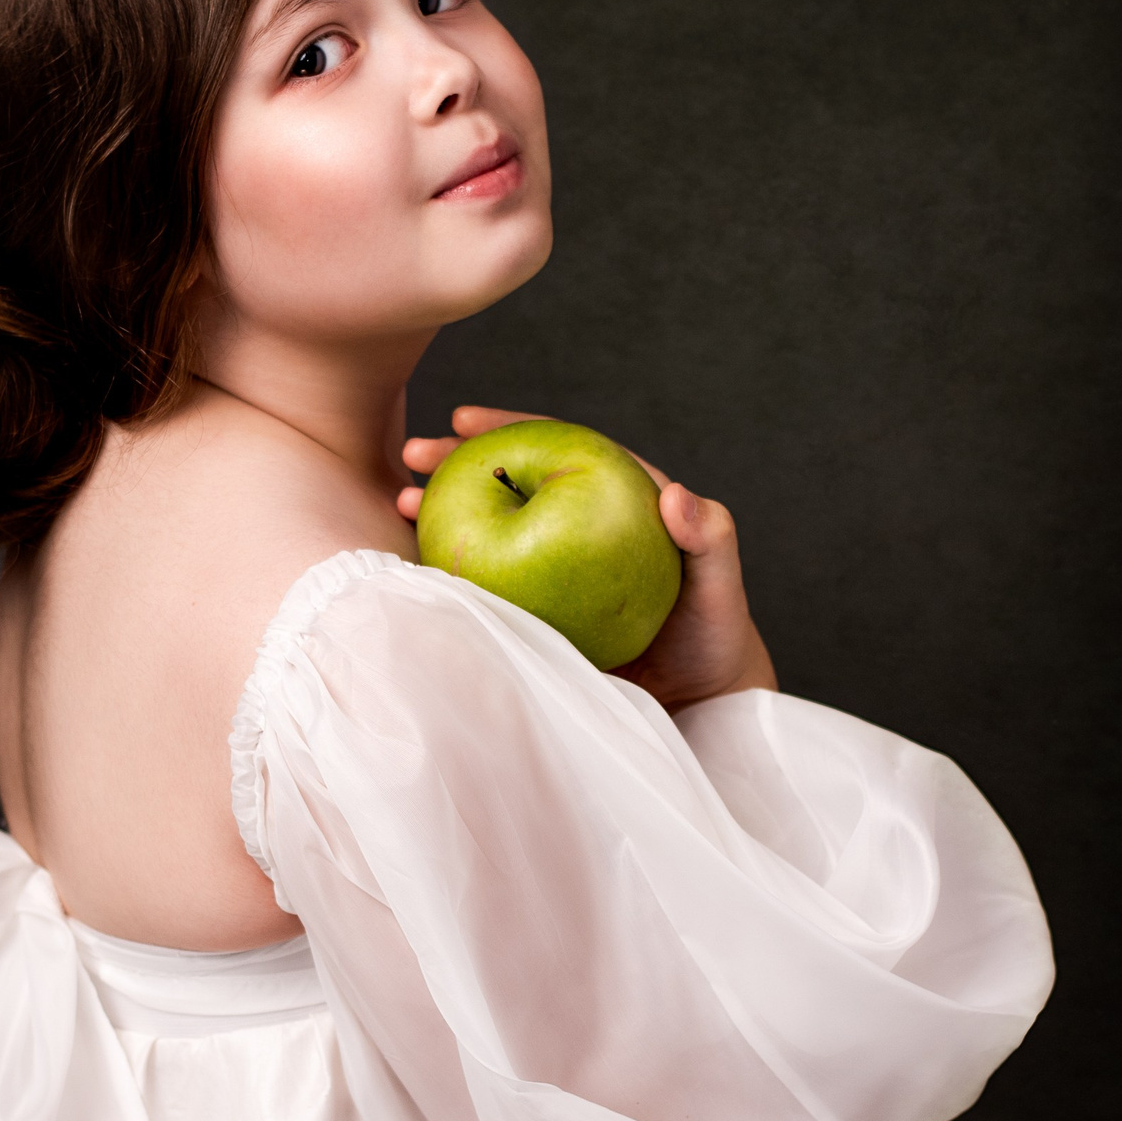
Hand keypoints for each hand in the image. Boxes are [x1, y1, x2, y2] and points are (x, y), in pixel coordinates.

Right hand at [398, 406, 776, 708]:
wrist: (696, 700)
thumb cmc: (712, 633)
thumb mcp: (720, 585)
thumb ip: (709, 538)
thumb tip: (676, 495)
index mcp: (613, 498)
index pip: (557, 448)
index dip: (509, 428)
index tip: (464, 420)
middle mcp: (572, 525)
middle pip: (510, 479)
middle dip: (457, 463)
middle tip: (413, 456)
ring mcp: (548, 567)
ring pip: (490, 526)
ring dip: (444, 511)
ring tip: (401, 504)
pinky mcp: (535, 609)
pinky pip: (489, 583)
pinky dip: (453, 570)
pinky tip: (416, 565)